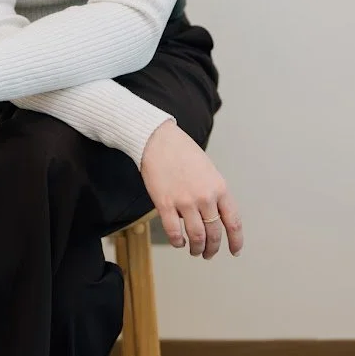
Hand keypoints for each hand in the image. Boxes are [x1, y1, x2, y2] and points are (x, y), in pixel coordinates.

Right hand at [140, 120, 242, 259]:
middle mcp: (205, 197)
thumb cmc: (182, 151)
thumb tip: (213, 216)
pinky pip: (174, 232)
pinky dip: (177, 242)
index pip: (234, 222)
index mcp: (219, 187)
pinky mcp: (165, 204)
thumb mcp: (208, 170)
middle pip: (214, 234)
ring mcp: (185, 202)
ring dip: (197, 249)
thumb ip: (213, 192)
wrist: (158, 139)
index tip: (235, 251)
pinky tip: (178, 242)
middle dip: (212, 249)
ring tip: (194, 250)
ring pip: (197, 237)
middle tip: (208, 254)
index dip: (236, 241)